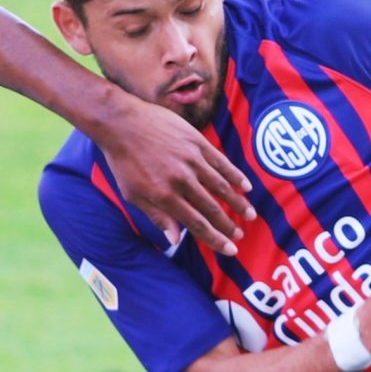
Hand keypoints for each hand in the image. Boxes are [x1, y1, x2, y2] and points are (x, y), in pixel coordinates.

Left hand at [94, 94, 253, 254]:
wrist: (121, 122)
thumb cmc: (123, 161)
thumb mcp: (133, 194)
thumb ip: (157, 216)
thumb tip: (175, 240)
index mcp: (165, 196)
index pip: (196, 224)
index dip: (215, 239)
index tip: (230, 249)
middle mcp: (181, 180)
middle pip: (212, 208)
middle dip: (228, 225)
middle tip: (240, 235)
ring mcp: (191, 160)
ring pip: (221, 186)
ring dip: (237, 203)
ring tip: (249, 215)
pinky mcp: (196, 142)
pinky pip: (221, 162)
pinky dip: (235, 175)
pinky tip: (246, 186)